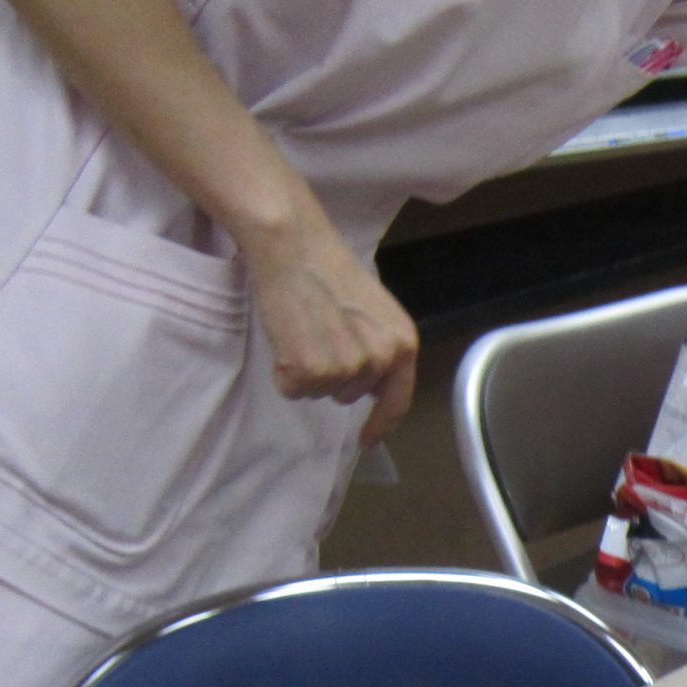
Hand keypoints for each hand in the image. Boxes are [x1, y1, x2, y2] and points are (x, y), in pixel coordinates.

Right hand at [241, 216, 418, 444]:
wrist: (293, 245)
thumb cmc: (327, 270)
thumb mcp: (373, 312)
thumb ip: (380, 348)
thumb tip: (373, 386)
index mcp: (403, 344)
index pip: (397, 401)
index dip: (381, 424)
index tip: (368, 441)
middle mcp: (382, 360)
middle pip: (348, 395)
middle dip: (330, 373)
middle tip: (317, 330)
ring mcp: (347, 367)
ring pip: (319, 392)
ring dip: (306, 369)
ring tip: (303, 327)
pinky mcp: (310, 370)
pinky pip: (292, 388)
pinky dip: (283, 369)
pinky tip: (286, 334)